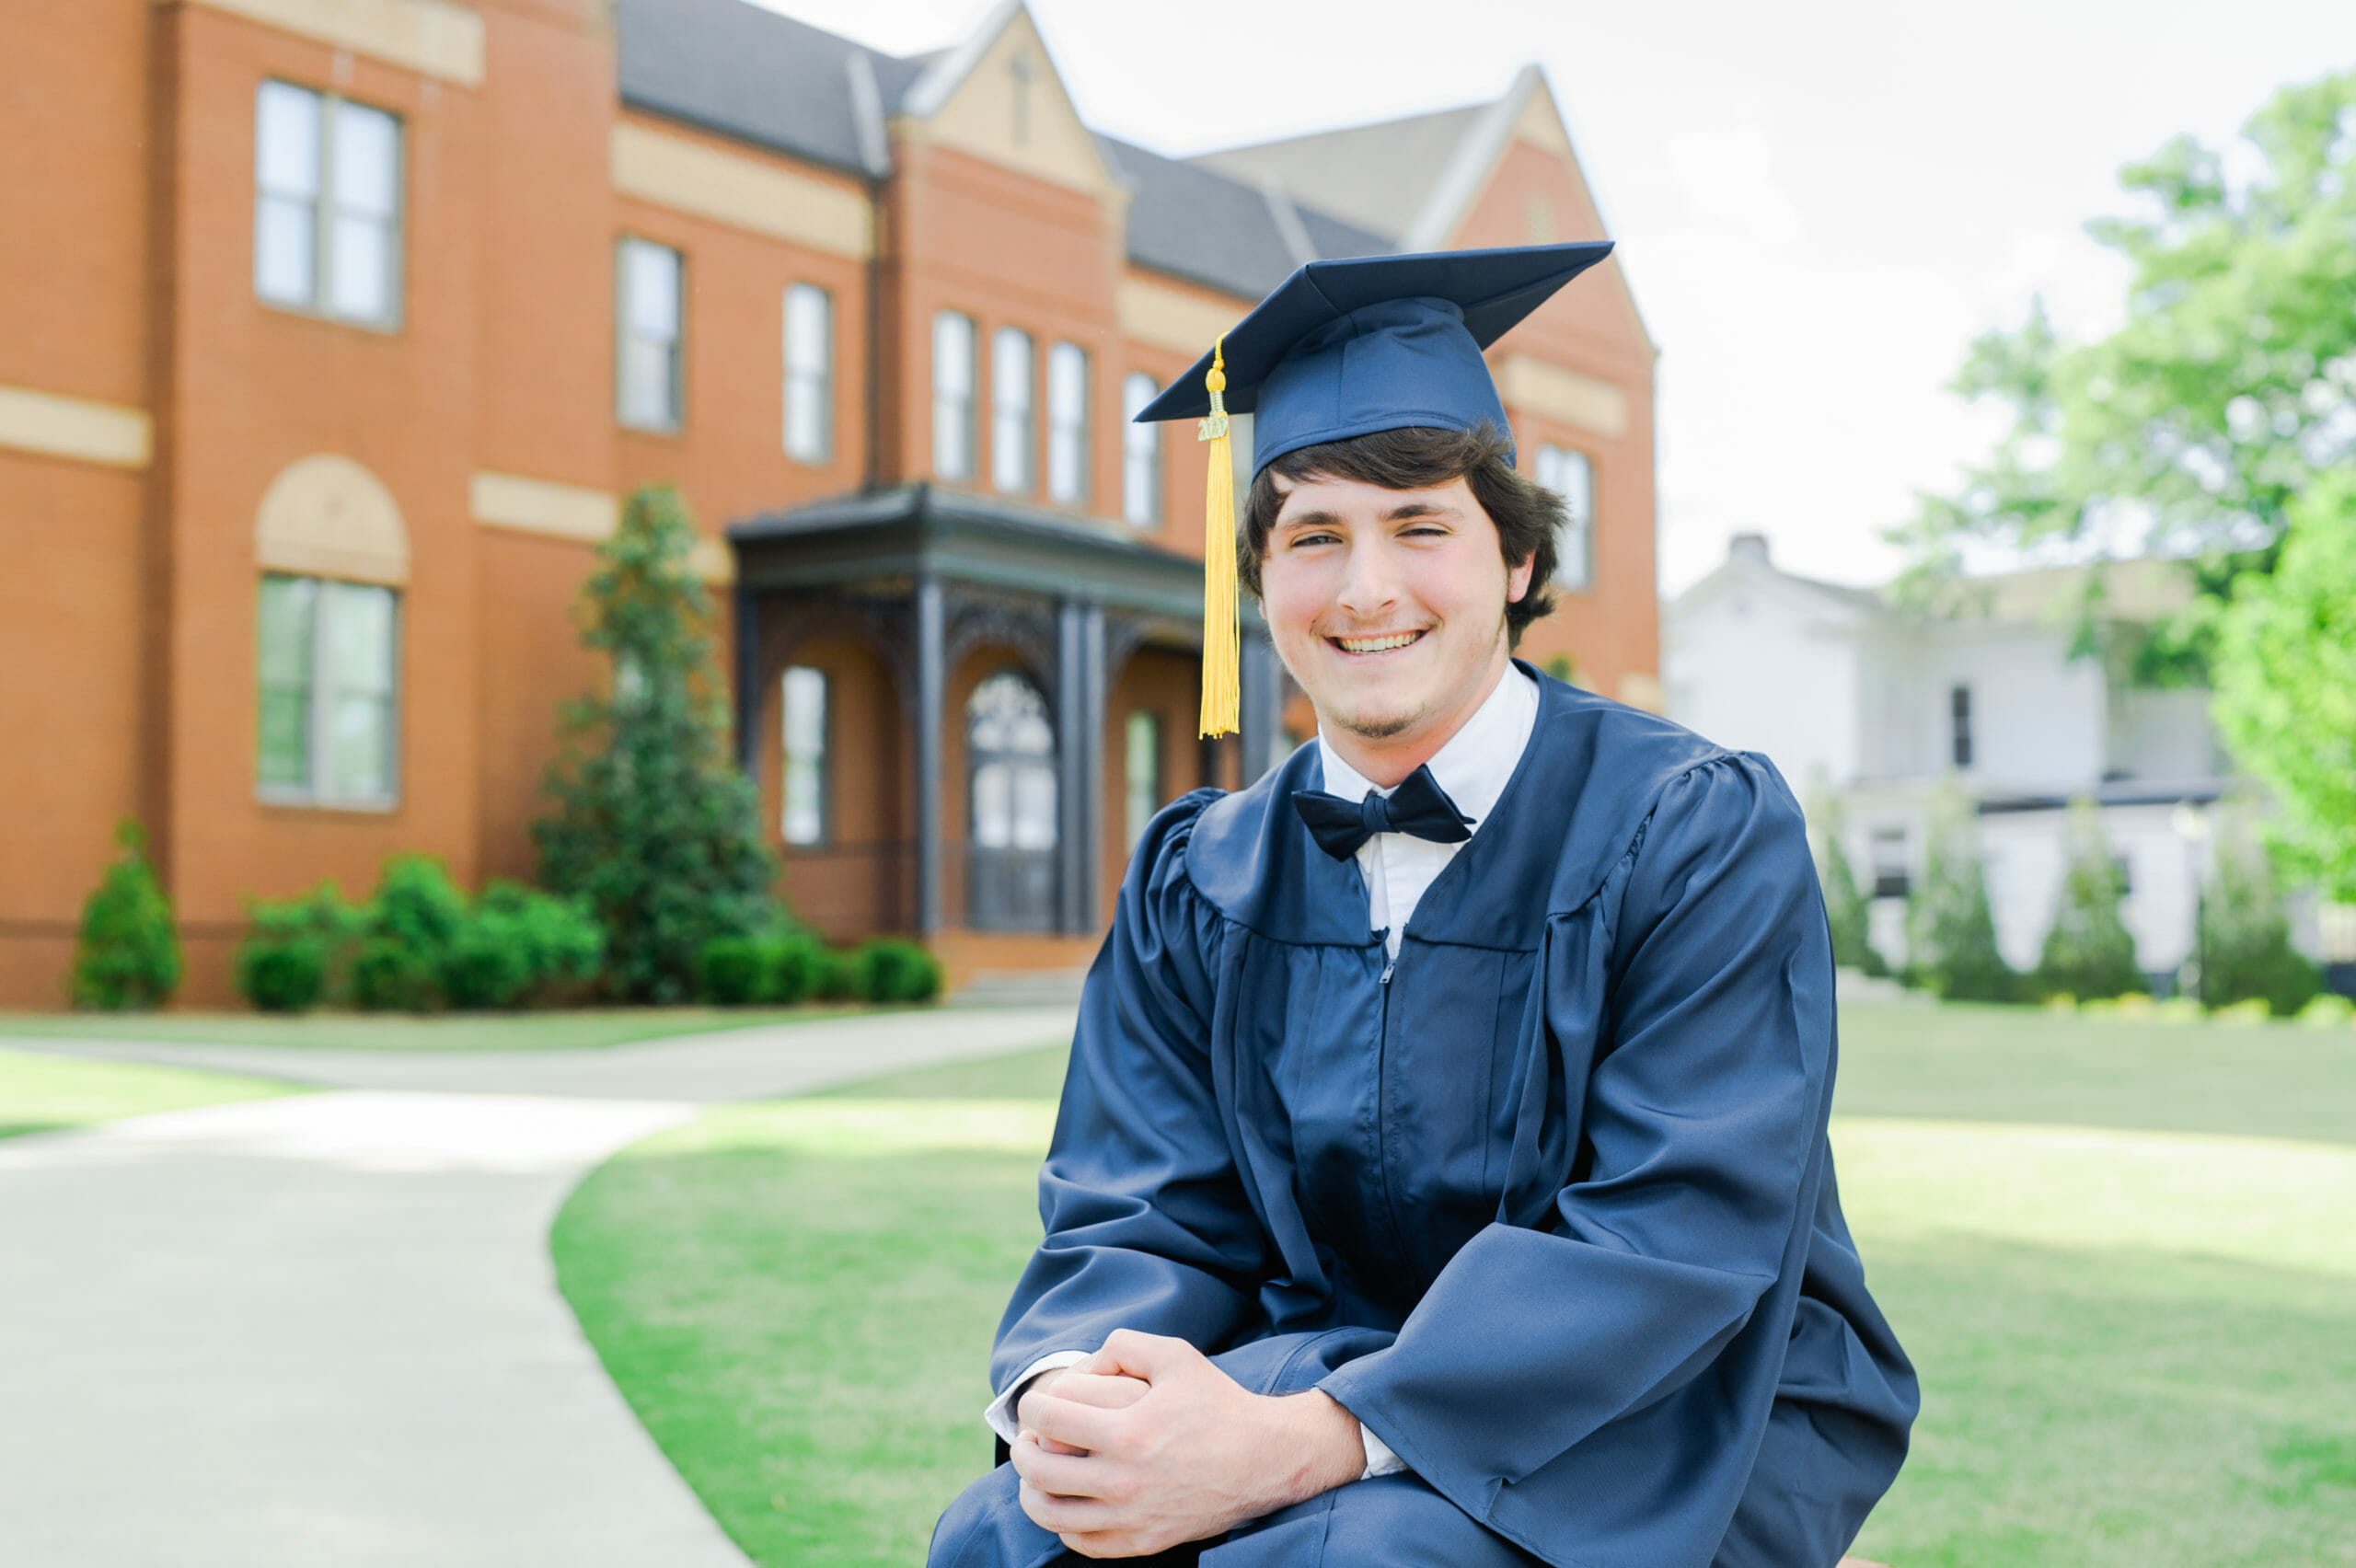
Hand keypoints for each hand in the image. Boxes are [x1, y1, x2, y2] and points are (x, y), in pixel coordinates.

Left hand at [1008, 1329, 1364, 1557]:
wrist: (1266, 1459)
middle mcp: (1125, 1480)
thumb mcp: (1175, 1355)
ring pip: (1052, 1515)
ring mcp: (1133, 1517)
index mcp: (1128, 1432)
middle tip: (1025, 1438)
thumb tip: (1081, 1367)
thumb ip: (1122, 1345)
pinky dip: (1063, 1525)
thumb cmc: (1218, 1402)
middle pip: (1039, 1471)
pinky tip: (1067, 1503)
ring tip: (1035, 1474)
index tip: (1036, 1405)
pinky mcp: (1145, 1541)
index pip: (1049, 1419)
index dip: (1032, 1407)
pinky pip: (1083, 1542)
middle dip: (1021, 1449)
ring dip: (1031, 1491)